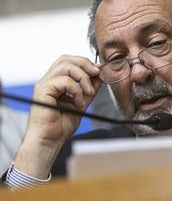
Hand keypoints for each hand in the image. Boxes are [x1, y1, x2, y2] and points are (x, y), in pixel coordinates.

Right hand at [14, 55, 101, 177]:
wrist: (50, 140)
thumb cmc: (61, 126)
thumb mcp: (82, 103)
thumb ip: (89, 89)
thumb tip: (100, 76)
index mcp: (56, 82)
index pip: (69, 62)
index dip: (85, 63)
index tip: (99, 72)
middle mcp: (49, 80)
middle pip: (66, 59)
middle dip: (85, 64)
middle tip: (96, 74)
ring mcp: (44, 84)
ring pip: (66, 66)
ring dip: (83, 78)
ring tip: (88, 93)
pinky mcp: (43, 90)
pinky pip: (64, 81)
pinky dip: (76, 91)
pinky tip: (79, 103)